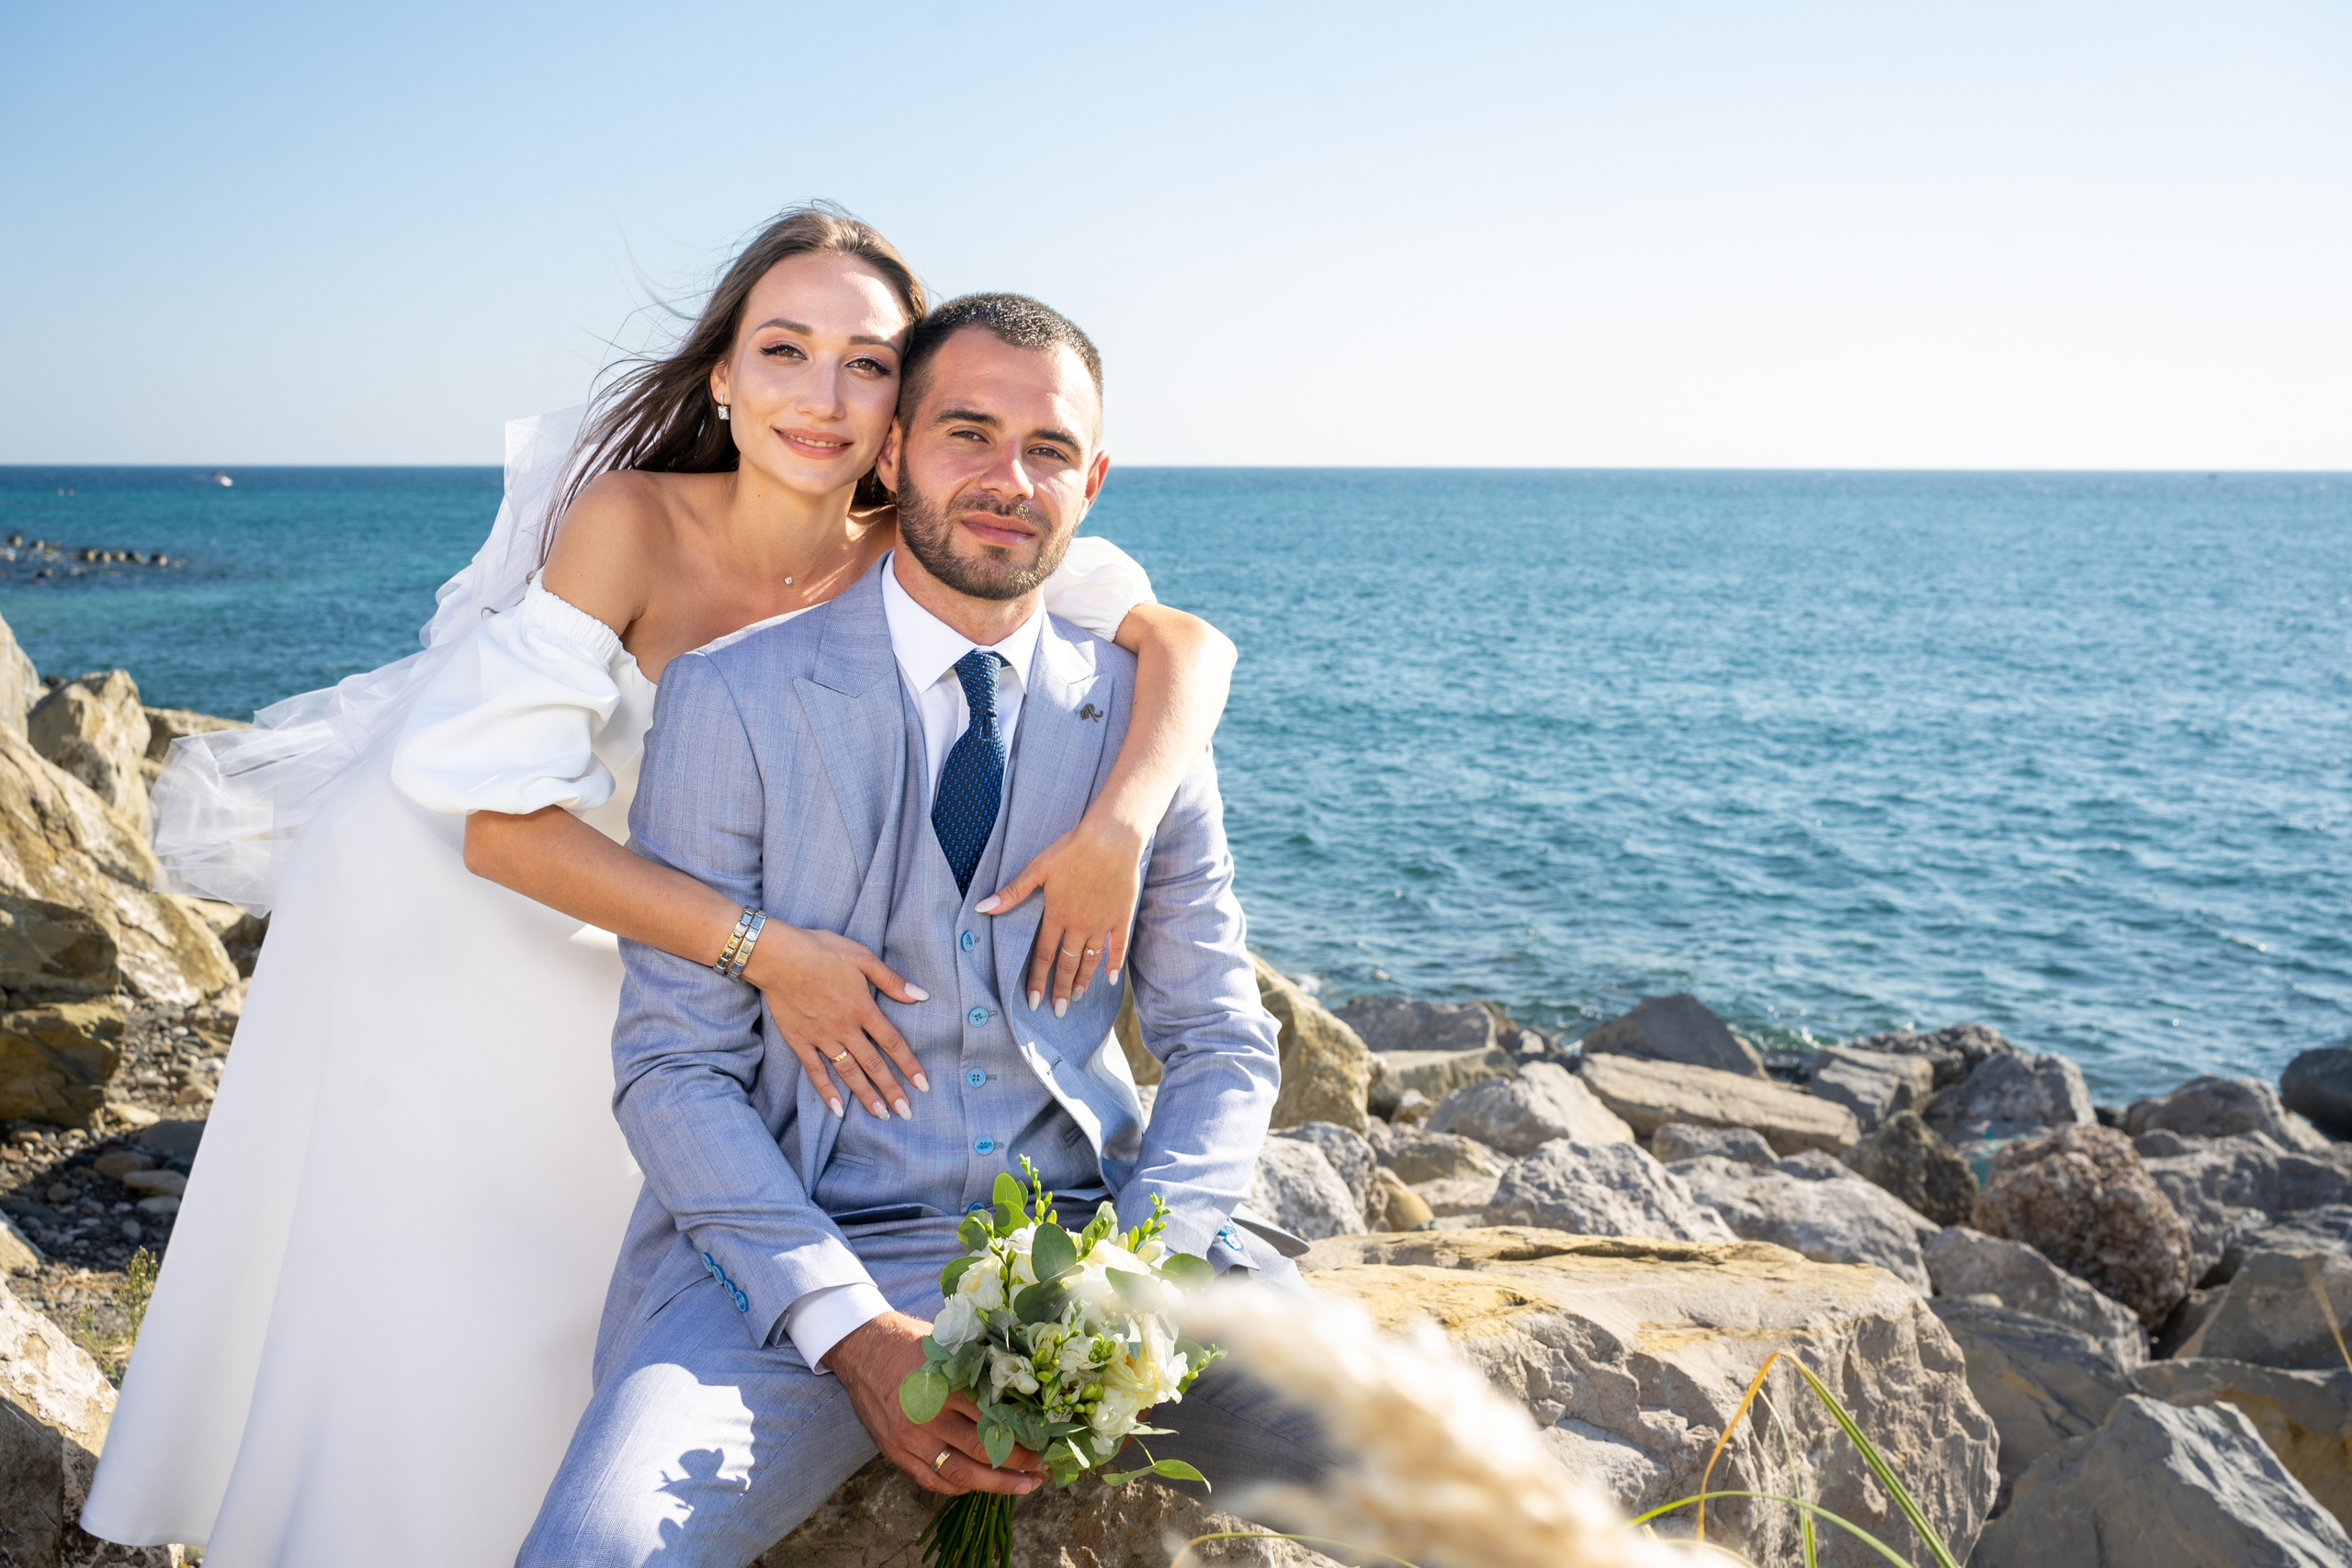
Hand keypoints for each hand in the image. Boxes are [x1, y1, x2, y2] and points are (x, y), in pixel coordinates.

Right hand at [742, 923, 928, 1121]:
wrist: (778, 956)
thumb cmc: (821, 951)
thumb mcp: (862, 957)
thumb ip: (891, 980)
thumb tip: (921, 996)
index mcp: (863, 1008)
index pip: (892, 1043)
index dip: (909, 1065)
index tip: (923, 1085)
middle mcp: (845, 1028)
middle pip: (873, 1065)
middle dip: (892, 1090)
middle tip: (906, 1113)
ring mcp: (821, 1037)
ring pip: (848, 1072)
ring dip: (866, 1095)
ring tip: (881, 1115)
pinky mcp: (800, 1041)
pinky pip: (815, 1072)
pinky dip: (827, 1091)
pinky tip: (838, 1109)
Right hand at [824, 1312, 1041, 1496]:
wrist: (861, 1348)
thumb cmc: (911, 1342)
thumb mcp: (950, 1345)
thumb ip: (981, 1367)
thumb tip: (1025, 1385)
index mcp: (947, 1387)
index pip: (996, 1419)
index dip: (1026, 1434)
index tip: (1049, 1440)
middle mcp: (929, 1418)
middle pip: (984, 1451)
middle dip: (1020, 1463)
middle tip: (1045, 1468)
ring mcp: (910, 1440)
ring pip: (961, 1475)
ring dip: (997, 1485)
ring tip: (1025, 1486)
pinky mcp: (896, 1453)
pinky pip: (932, 1481)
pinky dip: (959, 1488)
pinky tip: (981, 1486)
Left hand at [977, 815, 1145, 1015]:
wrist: (1112, 838)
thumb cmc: (1072, 849)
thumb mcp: (1037, 868)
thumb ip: (1012, 892)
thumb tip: (982, 908)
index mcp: (1056, 915)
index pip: (1043, 956)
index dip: (1037, 980)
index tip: (1033, 1002)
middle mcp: (1078, 925)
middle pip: (1067, 964)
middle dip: (1060, 990)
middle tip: (1057, 1012)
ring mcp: (1101, 923)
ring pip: (1090, 959)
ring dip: (1083, 980)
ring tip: (1076, 998)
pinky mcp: (1121, 916)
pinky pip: (1118, 946)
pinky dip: (1114, 964)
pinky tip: (1110, 980)